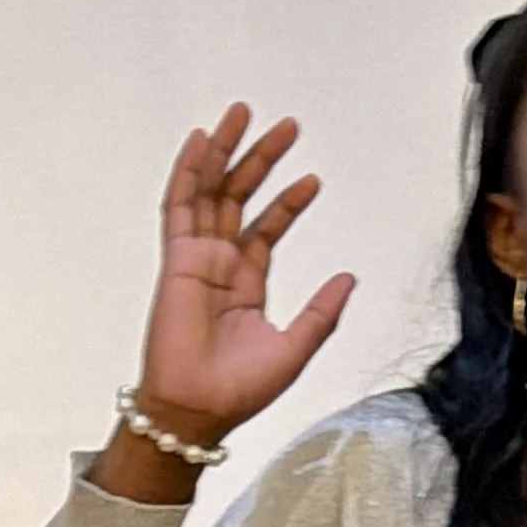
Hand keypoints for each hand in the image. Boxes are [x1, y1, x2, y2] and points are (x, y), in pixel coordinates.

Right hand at [131, 103, 355, 445]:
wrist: (199, 411)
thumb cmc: (239, 391)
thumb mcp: (296, 348)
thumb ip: (322, 313)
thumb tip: (349, 278)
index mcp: (247, 285)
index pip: (266, 229)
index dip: (288, 202)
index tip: (312, 179)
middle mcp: (220, 265)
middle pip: (239, 198)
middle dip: (261, 160)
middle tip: (287, 127)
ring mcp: (196, 259)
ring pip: (210, 192)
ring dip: (225, 152)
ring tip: (242, 115)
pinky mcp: (177, 261)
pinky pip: (179, 207)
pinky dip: (189, 172)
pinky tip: (202, 142)